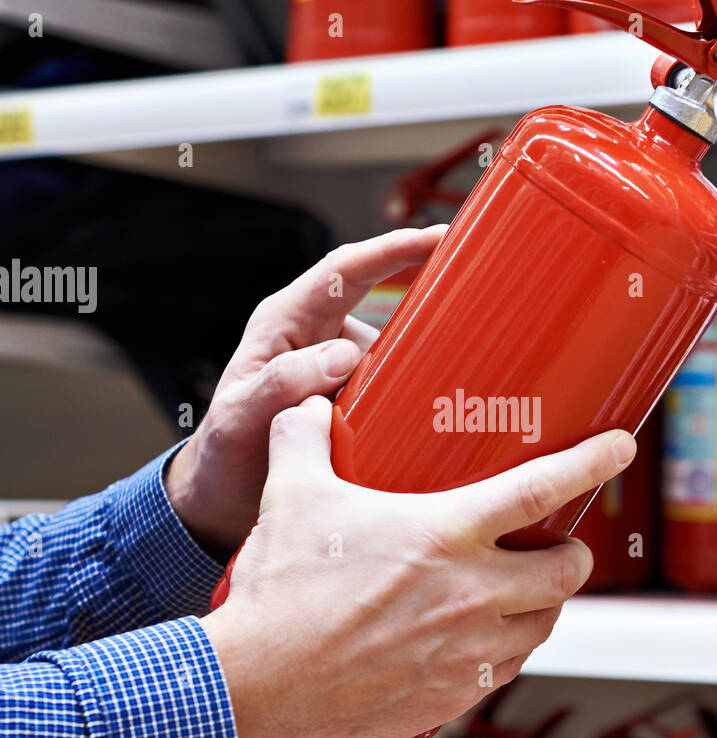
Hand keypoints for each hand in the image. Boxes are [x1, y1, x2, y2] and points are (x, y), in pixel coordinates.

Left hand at [166, 226, 446, 555]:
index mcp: (285, 322)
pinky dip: (409, 398)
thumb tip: (342, 355)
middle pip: (382, 304)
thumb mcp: (240, 419)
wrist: (222, 499)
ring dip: (415, 369)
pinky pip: (392, 386)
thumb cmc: (222, 456)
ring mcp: (337, 367)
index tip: (437, 238)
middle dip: (426, 305)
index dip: (392, 249)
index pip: (345, 270)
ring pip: (393, 352)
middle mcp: (315, 335)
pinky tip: (424, 420)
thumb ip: (282, 383)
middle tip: (473, 312)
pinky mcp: (353, 397)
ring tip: (434, 396)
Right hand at [201, 395, 635, 737]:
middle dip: (573, 551)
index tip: (622, 446)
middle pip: (568, 568)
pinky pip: (507, 669)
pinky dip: (505, 648)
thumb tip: (312, 405)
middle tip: (555, 541)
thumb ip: (305, 438)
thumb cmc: (281, 592)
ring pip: (545, 623)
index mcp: (446, 535)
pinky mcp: (455, 697)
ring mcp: (469, 652)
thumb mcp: (290, 496)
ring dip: (543, 602)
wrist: (260, 688)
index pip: (543, 488)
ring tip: (519, 588)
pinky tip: (478, 637)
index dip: (593, 461)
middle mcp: (473, 595)